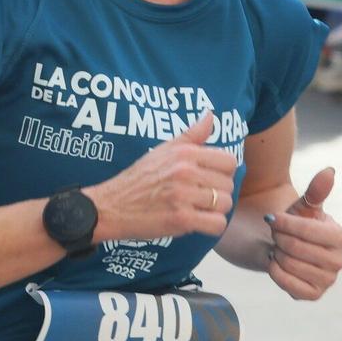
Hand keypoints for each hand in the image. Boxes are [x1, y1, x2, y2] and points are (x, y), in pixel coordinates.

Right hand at [83, 112, 239, 241]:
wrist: (112, 206)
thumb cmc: (138, 179)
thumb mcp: (162, 150)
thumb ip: (191, 134)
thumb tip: (211, 114)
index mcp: (183, 153)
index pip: (229, 161)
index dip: (222, 172)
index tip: (207, 179)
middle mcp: (184, 171)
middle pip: (229, 185)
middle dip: (217, 194)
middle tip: (197, 197)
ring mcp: (183, 195)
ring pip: (225, 205)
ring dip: (214, 211)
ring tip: (195, 209)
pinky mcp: (181, 219)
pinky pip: (217, 225)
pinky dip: (210, 227)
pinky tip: (195, 222)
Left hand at [265, 168, 341, 300]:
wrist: (282, 245)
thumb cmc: (294, 222)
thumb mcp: (301, 205)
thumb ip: (316, 190)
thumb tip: (329, 171)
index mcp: (339, 236)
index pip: (308, 231)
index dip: (285, 224)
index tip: (272, 218)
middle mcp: (338, 261)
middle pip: (296, 248)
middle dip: (279, 238)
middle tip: (275, 235)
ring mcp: (328, 280)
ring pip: (291, 266)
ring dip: (276, 254)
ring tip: (278, 248)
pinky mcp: (313, 294)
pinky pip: (290, 285)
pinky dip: (276, 272)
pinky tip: (275, 263)